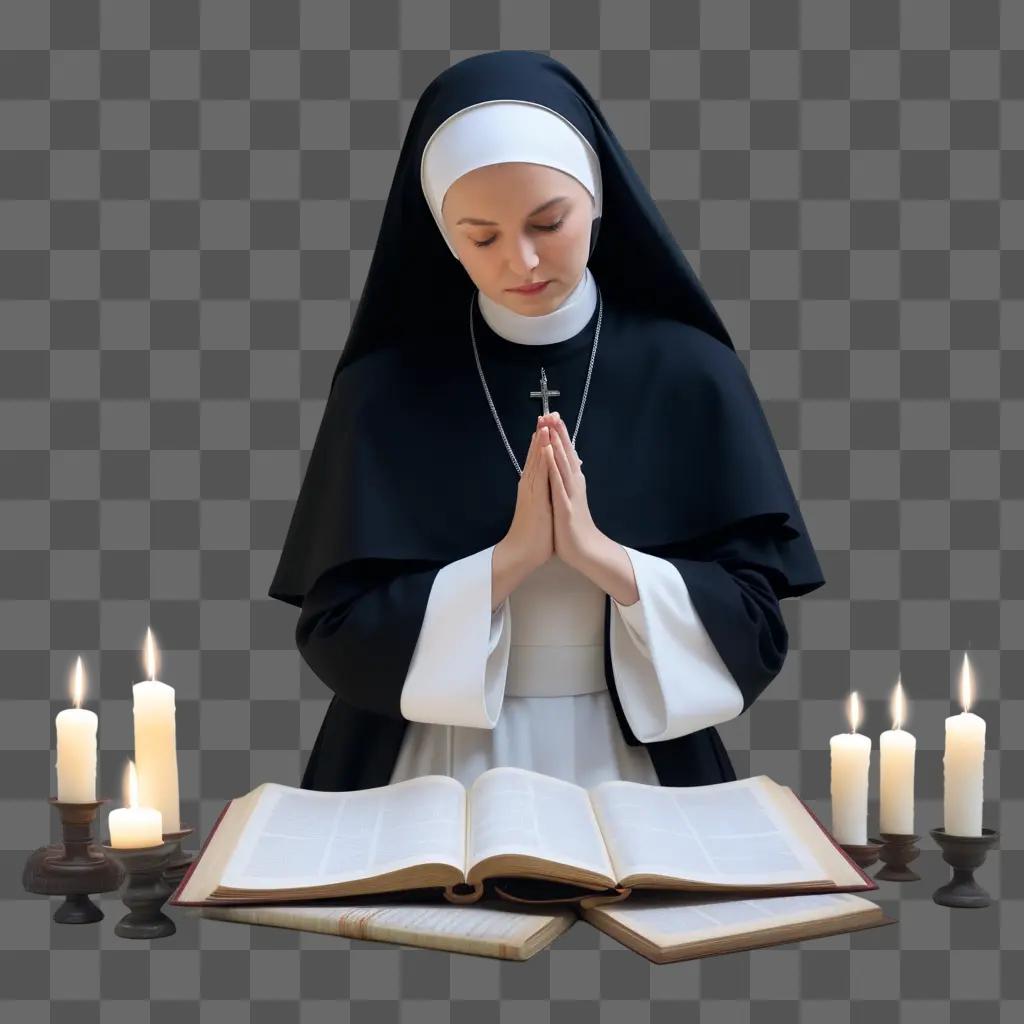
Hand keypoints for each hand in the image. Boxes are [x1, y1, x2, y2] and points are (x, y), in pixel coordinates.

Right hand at [502, 418, 554, 572]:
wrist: (521, 553)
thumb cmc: (534, 535)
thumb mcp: (544, 509)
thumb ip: (546, 495)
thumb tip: (552, 485)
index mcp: (533, 487)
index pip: (539, 459)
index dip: (543, 441)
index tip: (549, 424)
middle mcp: (529, 485)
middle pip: (535, 454)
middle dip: (541, 434)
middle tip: (545, 414)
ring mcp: (530, 490)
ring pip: (536, 460)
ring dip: (540, 441)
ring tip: (544, 422)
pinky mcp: (533, 497)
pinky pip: (538, 474)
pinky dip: (541, 458)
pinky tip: (544, 446)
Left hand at [541, 411, 601, 570]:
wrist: (584, 551)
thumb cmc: (574, 527)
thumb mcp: (570, 500)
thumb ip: (570, 483)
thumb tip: (572, 467)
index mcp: (572, 482)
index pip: (565, 454)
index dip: (560, 435)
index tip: (553, 416)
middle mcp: (573, 483)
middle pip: (565, 453)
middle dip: (559, 432)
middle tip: (552, 411)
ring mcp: (569, 493)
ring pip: (562, 463)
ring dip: (557, 443)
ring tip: (551, 425)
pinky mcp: (565, 505)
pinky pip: (558, 482)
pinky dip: (553, 465)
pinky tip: (549, 452)